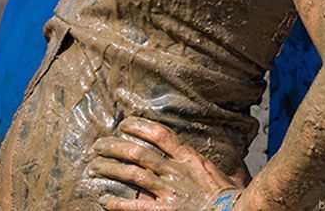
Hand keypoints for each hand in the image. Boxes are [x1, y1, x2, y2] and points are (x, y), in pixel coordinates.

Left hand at [89, 117, 244, 209]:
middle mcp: (174, 171)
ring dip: (109, 170)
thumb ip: (202, 162)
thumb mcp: (219, 172)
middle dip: (113, 147)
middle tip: (98, 146)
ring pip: (130, 174)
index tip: (123, 123)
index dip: (138, 126)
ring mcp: (167, 192)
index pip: (159, 133)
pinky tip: (103, 200)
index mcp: (187, 158)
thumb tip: (202, 157)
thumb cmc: (230, 197)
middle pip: (137, 152)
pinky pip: (134, 206)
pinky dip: (116, 203)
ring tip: (93, 168)